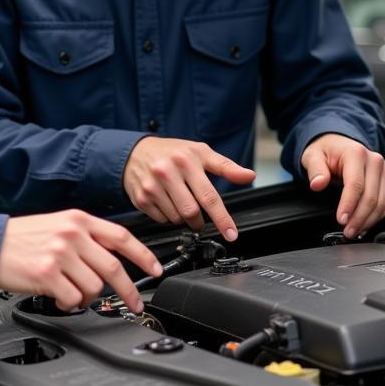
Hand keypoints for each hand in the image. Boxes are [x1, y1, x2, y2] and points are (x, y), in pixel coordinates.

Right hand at [0, 210, 162, 312]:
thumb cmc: (23, 238)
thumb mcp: (58, 225)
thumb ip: (86, 237)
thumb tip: (113, 258)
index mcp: (78, 220)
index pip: (121, 237)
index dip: (143, 255)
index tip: (156, 269)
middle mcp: (72, 234)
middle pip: (113, 268)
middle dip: (129, 291)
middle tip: (135, 303)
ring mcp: (60, 254)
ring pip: (94, 288)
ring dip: (86, 297)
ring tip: (71, 291)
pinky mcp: (47, 274)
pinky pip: (73, 299)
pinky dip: (69, 303)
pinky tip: (58, 295)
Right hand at [122, 136, 255, 239]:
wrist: (135, 152)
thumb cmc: (172, 152)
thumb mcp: (200, 152)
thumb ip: (226, 166)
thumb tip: (249, 175)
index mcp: (186, 160)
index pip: (209, 196)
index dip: (222, 218)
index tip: (231, 234)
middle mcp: (167, 172)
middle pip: (192, 212)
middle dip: (199, 220)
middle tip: (199, 216)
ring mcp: (152, 186)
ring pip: (177, 219)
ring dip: (183, 218)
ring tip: (179, 201)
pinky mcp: (141, 198)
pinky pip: (162, 220)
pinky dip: (168, 217)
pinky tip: (165, 202)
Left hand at [301, 133, 384, 238]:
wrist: (339, 144)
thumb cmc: (326, 150)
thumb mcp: (312, 155)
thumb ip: (315, 169)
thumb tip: (317, 183)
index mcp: (356, 153)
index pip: (356, 184)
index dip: (349, 205)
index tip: (341, 220)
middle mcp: (375, 161)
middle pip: (371, 197)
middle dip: (359, 218)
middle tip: (347, 231)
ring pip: (382, 203)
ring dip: (369, 221)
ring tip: (355, 231)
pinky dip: (377, 217)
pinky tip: (365, 224)